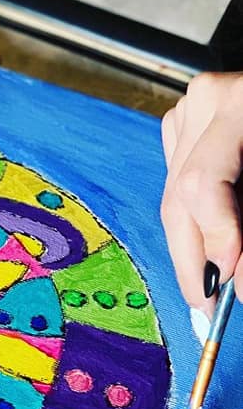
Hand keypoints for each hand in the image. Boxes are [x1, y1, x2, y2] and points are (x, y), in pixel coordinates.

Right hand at [161, 72, 242, 311]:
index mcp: (240, 105)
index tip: (229, 289)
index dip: (216, 241)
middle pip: (178, 198)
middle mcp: (207, 102)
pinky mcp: (183, 122)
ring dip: (195, 241)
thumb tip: (240, 287)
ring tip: (218, 274)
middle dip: (194, 258)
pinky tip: (218, 229)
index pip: (203, 187)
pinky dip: (195, 214)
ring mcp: (189, 110)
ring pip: (173, 196)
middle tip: (208, 306)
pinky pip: (175, 181)